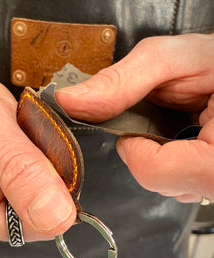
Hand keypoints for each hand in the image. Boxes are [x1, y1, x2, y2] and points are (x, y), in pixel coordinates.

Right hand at [0, 62, 75, 242]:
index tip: (48, 158)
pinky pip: (40, 188)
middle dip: (47, 178)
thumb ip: (20, 169)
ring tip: (24, 144)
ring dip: (46, 170)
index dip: (52, 193)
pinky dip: (43, 167)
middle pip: (40, 215)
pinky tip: (26, 150)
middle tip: (30, 144)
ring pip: (44, 201)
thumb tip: (55, 216)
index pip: (31, 227)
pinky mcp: (5, 197)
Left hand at [56, 33, 213, 202]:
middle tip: (162, 119)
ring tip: (177, 124)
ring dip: (161, 153)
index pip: (153, 172)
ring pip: (169, 183)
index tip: (133, 128)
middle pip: (158, 181)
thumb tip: (71, 101)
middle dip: (146, 149)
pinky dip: (173, 158)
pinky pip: (182, 179)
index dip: (132, 147)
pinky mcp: (211, 177)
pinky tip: (183, 135)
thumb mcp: (171, 60)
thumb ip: (121, 82)